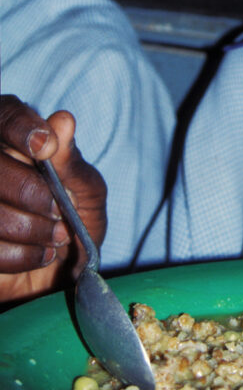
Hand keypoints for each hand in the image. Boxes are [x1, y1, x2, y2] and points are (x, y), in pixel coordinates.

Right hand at [0, 96, 106, 302]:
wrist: (63, 274)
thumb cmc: (75, 222)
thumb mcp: (88, 192)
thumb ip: (73, 161)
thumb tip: (62, 121)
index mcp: (16, 140)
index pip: (6, 115)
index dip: (22, 127)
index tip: (46, 146)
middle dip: (31, 192)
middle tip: (59, 211)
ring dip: (31, 228)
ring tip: (56, 237)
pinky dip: (20, 256)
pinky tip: (39, 255)